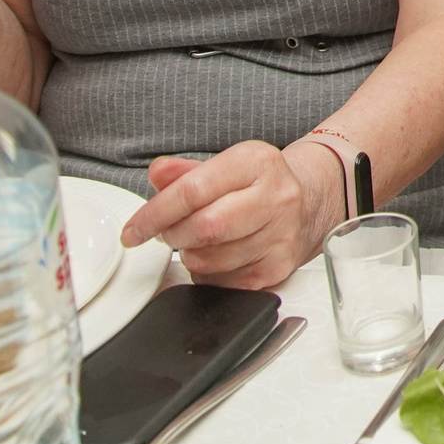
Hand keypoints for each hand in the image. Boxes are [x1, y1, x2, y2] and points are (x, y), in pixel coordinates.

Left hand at [121, 140, 339, 289]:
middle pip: (205, 227)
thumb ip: (185, 172)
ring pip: (211, 259)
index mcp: (257, 162)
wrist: (309, 202)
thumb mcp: (225, 166)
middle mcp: (276, 196)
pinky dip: (208, 274)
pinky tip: (217, 256)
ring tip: (196, 241)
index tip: (134, 230)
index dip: (155, 214)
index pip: (194, 190)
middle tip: (168, 233)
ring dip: (190, 256)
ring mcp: (281, 234)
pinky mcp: (279, 266)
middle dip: (173, 236)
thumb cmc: (258, 184)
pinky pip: (224, 282)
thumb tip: (157, 174)